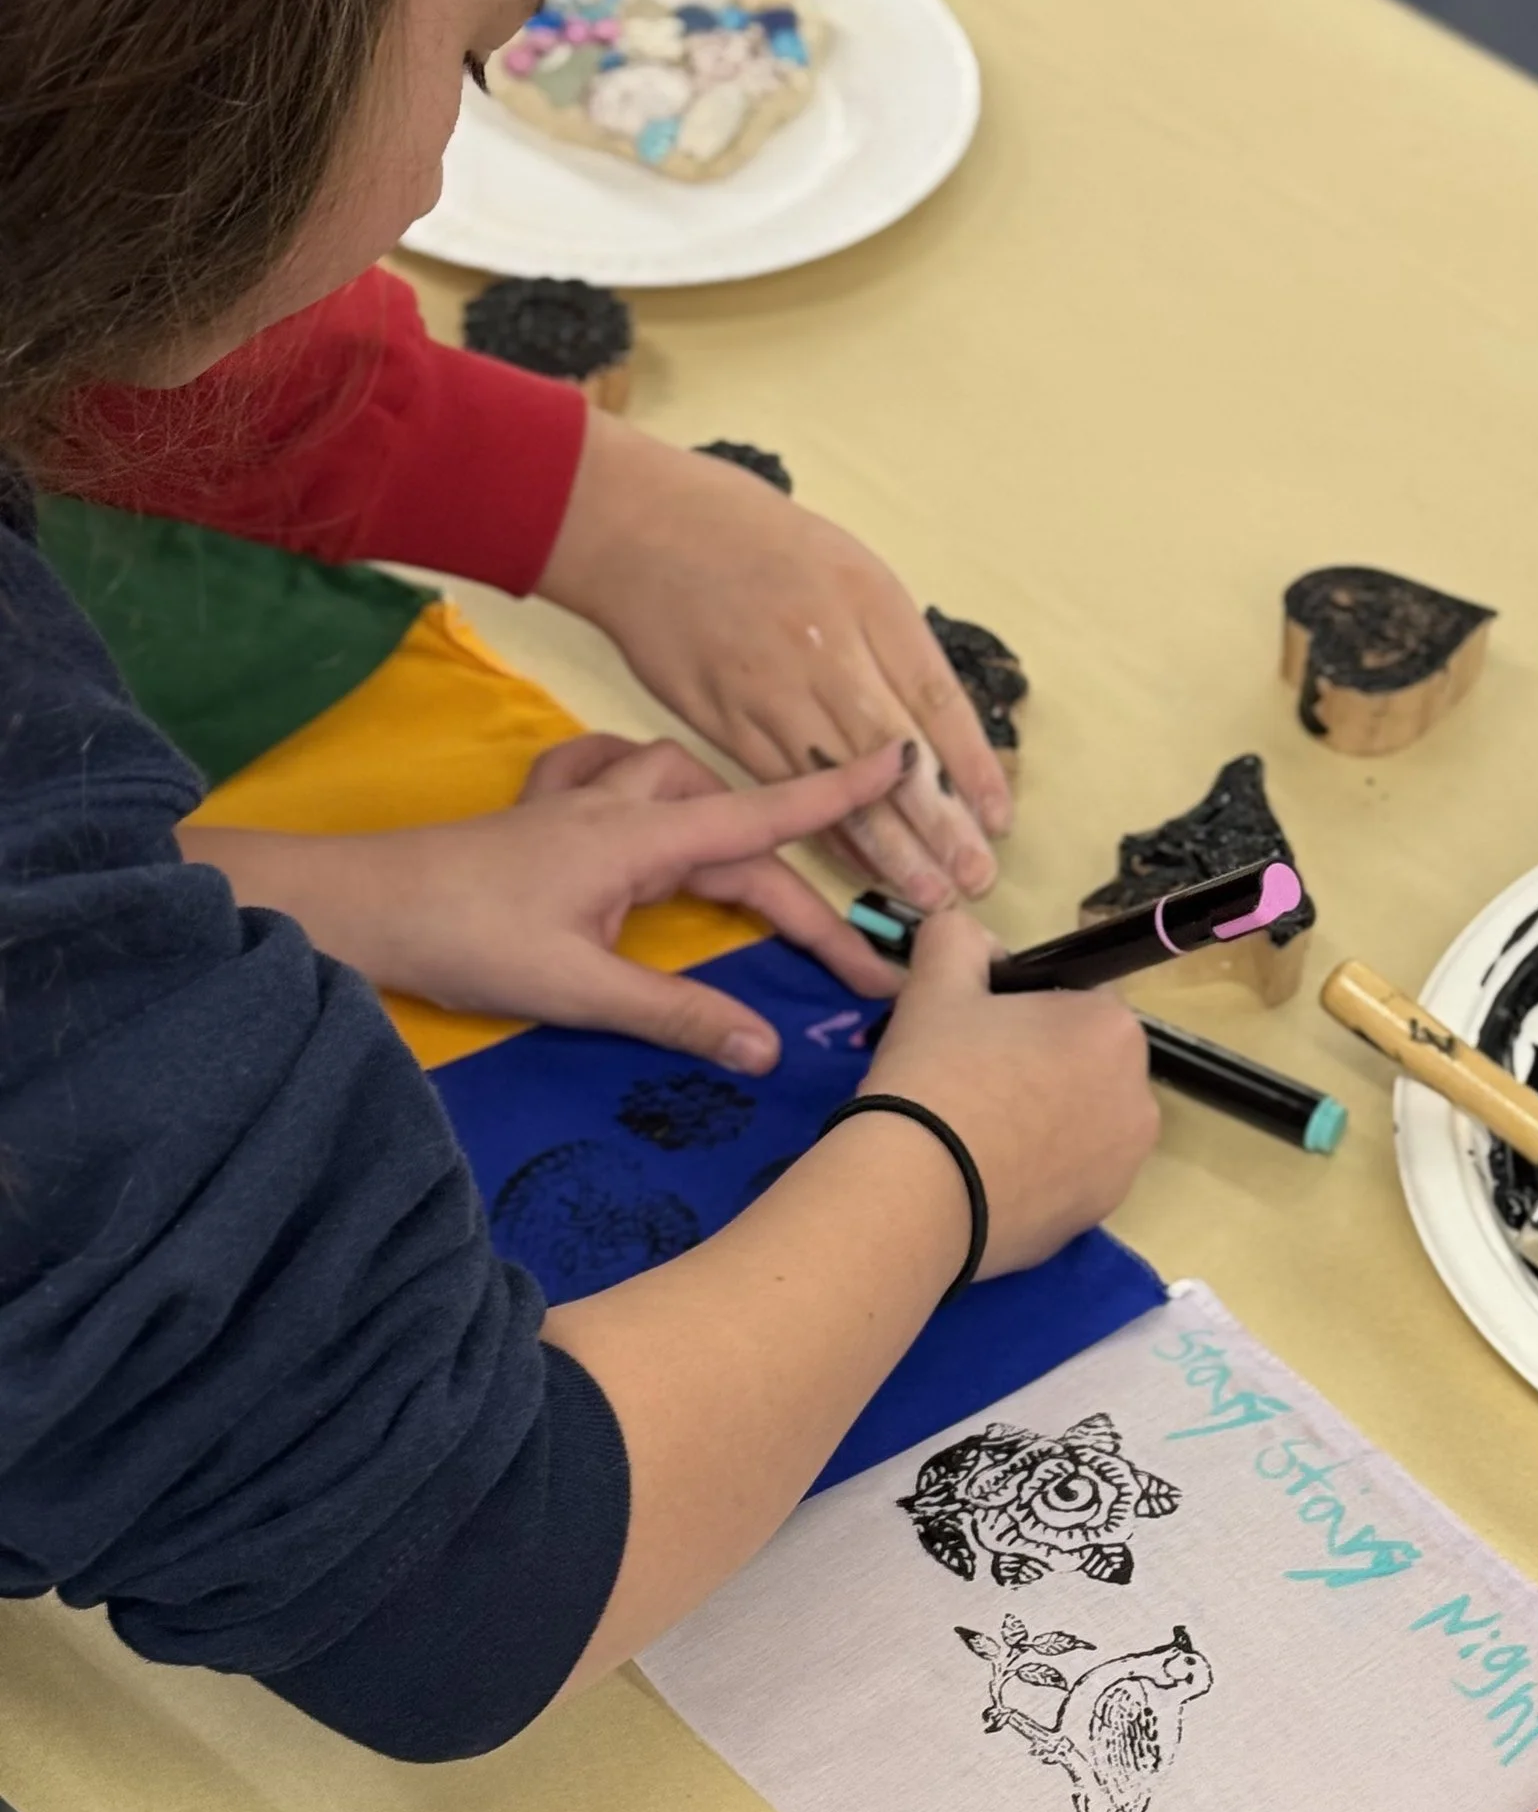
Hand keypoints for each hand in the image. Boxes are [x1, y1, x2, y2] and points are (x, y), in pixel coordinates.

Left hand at [184, 734, 910, 1069]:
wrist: (359, 905)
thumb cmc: (462, 939)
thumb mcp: (578, 989)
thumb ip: (677, 1017)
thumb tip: (766, 1049)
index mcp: (641, 839)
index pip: (764, 817)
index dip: (839, 794)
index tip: (905, 761)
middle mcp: (622, 811)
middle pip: (739, 839)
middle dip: (804, 896)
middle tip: (855, 964)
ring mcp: (580, 808)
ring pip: (682, 789)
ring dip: (731, 821)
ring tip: (761, 872)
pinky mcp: (543, 819)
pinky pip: (611, 778)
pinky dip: (644, 785)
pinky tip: (642, 805)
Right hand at [537, 409, 1011, 911]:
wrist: (644, 527)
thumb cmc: (757, 541)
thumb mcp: (848, 568)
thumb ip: (894, 646)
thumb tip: (936, 733)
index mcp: (867, 602)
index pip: (935, 701)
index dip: (972, 768)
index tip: (999, 820)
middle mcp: (821, 650)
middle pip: (892, 755)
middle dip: (938, 826)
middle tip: (976, 880)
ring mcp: (767, 690)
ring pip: (836, 783)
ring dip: (888, 847)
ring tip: (928, 894)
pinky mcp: (720, 719)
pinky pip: (782, 787)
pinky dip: (823, 830)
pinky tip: (857, 865)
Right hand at [863, 905, 1159, 1273]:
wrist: (913, 1198)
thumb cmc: (933, 1077)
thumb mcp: (935, 982)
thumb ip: (960, 939)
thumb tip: (977, 941)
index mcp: (1112, 1029)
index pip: (1080, 1002)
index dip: (1030, 1012)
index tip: (984, 1036)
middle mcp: (1139, 1097)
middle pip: (1088, 1065)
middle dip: (1044, 1067)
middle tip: (974, 1084)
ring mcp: (1124, 1165)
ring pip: (1083, 1122)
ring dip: (1046, 1120)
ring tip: (978, 1134)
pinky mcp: (1099, 1215)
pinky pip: (1072, 1176)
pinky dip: (1041, 1171)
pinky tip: (988, 1176)